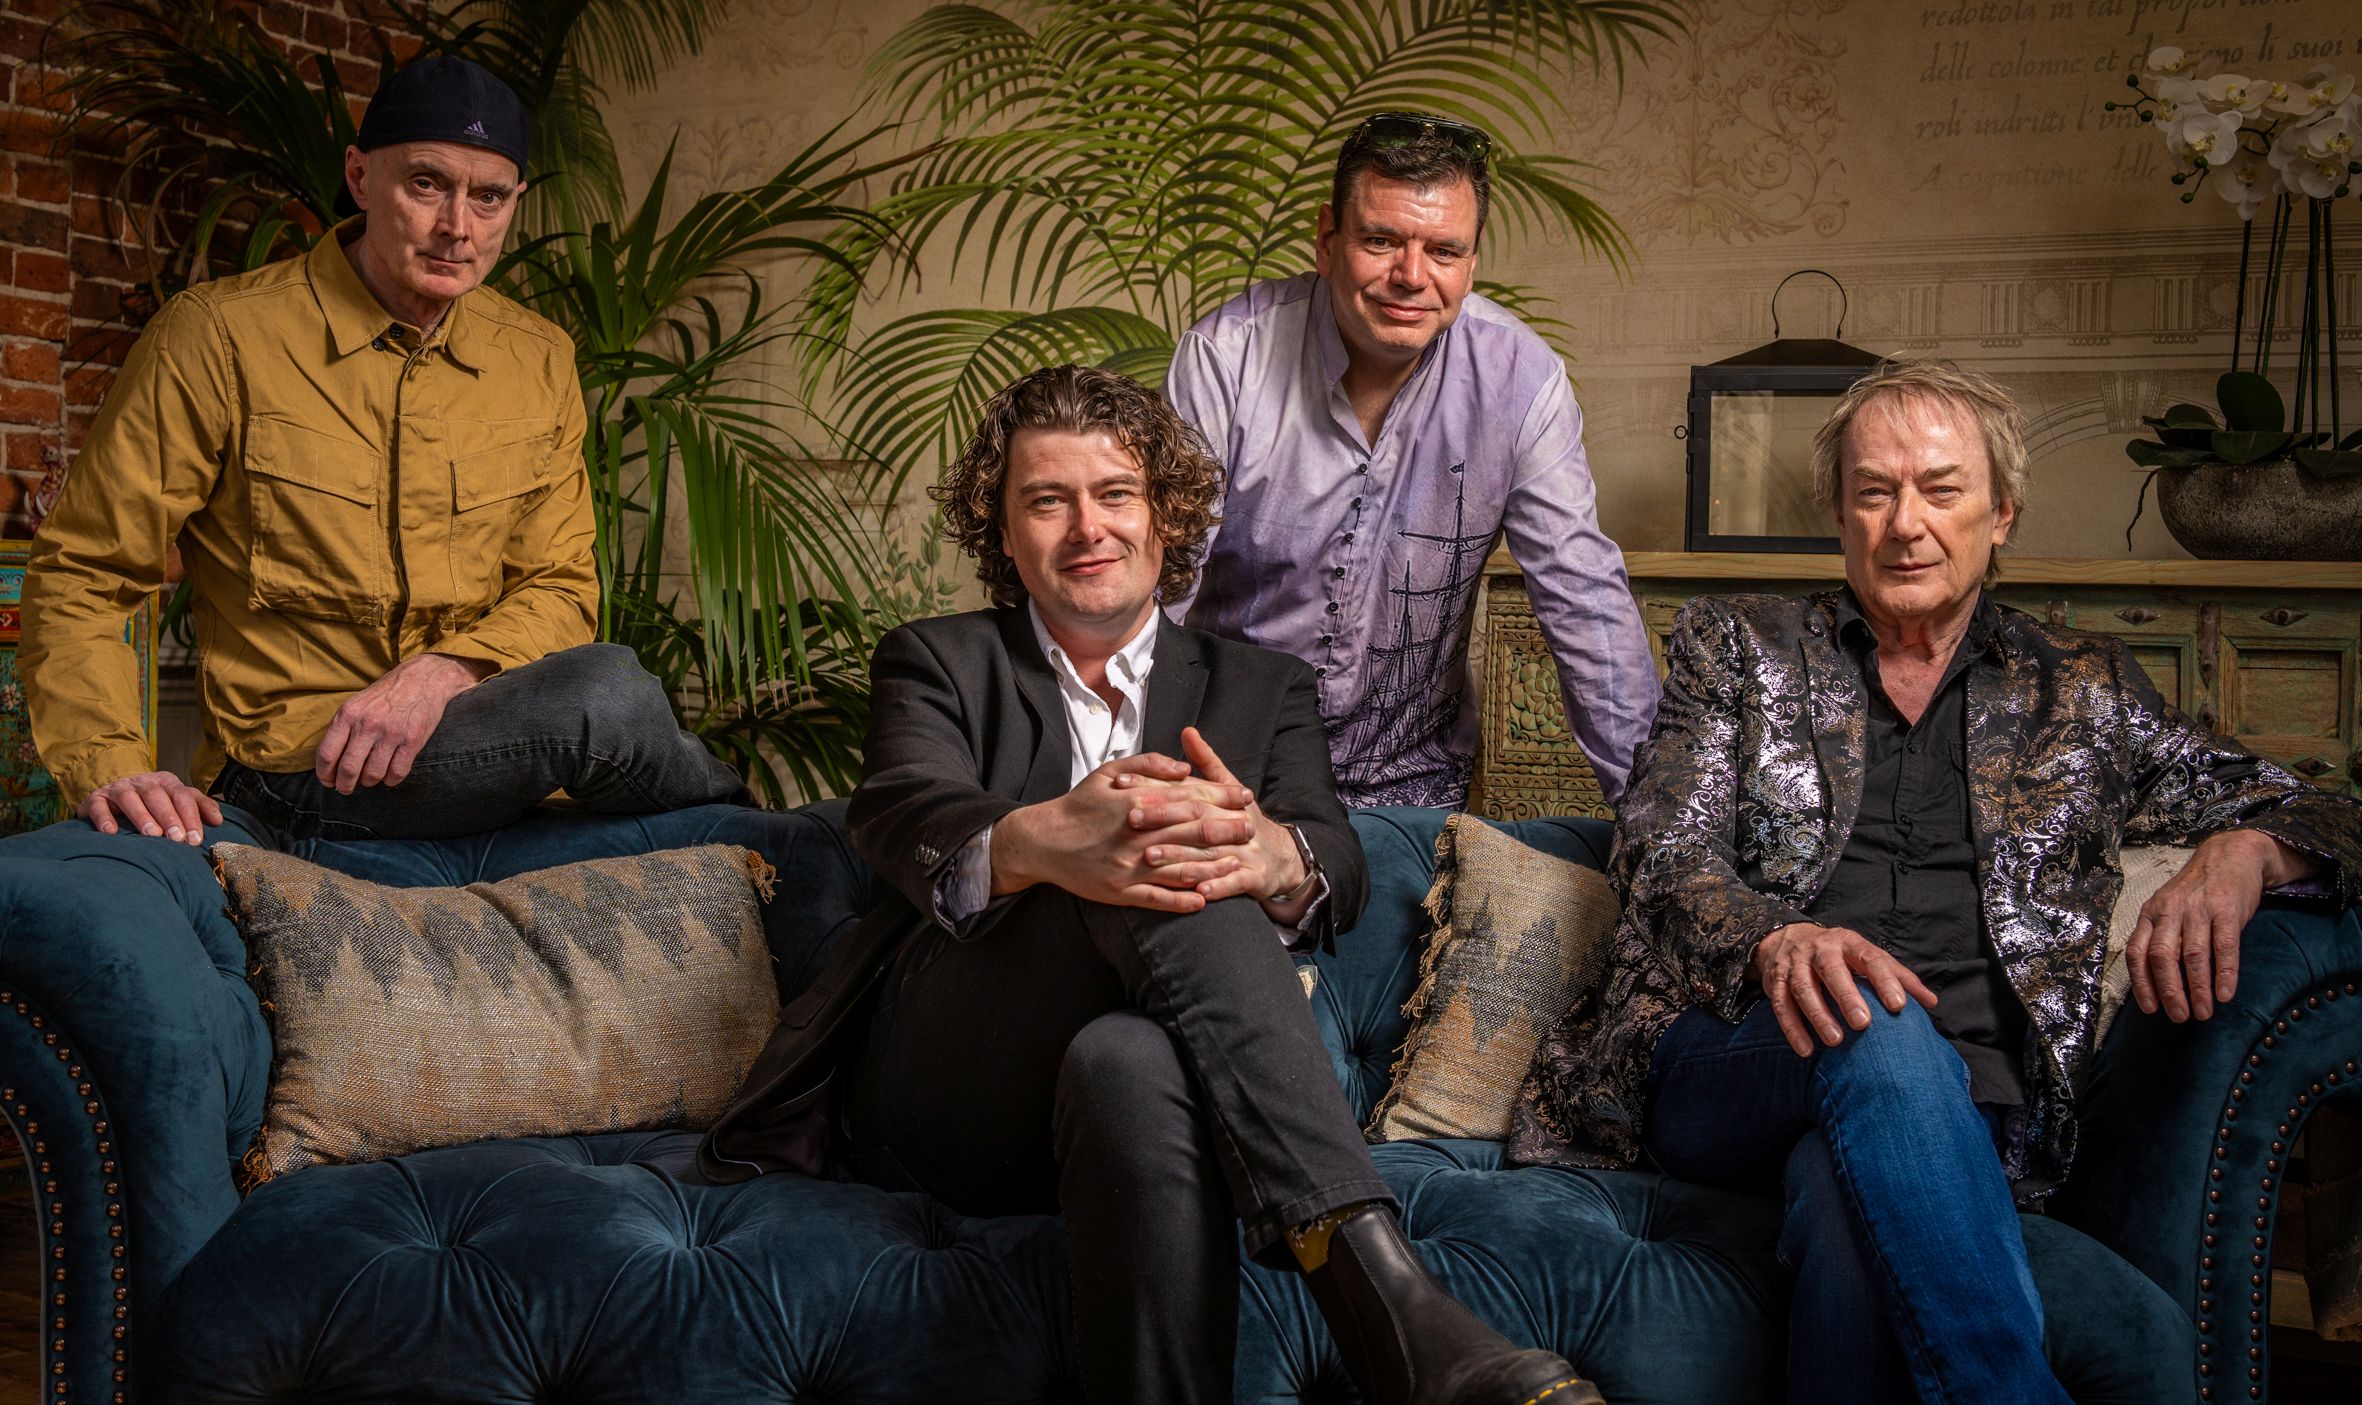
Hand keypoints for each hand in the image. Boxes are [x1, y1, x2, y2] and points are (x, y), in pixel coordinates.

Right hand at [80, 770, 222, 845]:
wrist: (114, 793)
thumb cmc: (154, 802)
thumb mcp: (178, 800)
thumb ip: (199, 807)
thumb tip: (218, 820)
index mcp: (166, 781)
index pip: (182, 796)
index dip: (190, 817)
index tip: (195, 839)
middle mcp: (143, 782)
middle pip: (157, 796)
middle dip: (169, 817)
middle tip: (177, 838)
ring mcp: (118, 788)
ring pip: (130, 798)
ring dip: (141, 816)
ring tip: (152, 835)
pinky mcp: (96, 799)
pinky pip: (98, 806)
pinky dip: (104, 818)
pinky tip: (111, 832)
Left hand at [313, 653, 491, 794]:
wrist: (423, 679)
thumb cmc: (386, 695)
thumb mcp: (357, 704)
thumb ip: (343, 729)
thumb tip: (331, 762)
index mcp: (348, 714)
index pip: (327, 754)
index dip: (325, 774)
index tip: (328, 781)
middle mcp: (367, 724)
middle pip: (348, 769)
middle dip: (344, 785)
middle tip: (346, 789)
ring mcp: (391, 733)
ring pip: (372, 774)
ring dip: (369, 782)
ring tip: (370, 778)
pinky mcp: (412, 740)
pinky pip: (397, 772)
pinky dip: (390, 780)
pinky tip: (389, 775)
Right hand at [992, 752, 1228, 912]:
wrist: (1042, 841)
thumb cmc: (1078, 804)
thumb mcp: (1109, 771)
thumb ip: (1148, 765)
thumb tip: (1184, 769)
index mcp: (1137, 802)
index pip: (1190, 798)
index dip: (1221, 798)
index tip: (1245, 797)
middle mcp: (1137, 834)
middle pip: (1192, 831)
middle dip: (1226, 829)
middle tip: (1252, 829)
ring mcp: (1129, 865)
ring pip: (1180, 867)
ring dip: (1211, 866)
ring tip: (1237, 864)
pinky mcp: (1120, 891)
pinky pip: (1156, 898)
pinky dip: (1180, 900)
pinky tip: (1203, 900)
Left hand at [1128, 728, 1308, 913]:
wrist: (1280, 858)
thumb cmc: (1243, 822)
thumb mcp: (1228, 789)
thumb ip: (1206, 761)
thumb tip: (1188, 731)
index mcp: (1224, 801)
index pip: (1186, 789)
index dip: (1153, 785)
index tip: (1122, 783)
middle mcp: (1234, 824)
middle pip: (1197, 819)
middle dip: (1163, 819)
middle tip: (1131, 820)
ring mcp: (1246, 852)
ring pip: (1210, 853)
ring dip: (1180, 856)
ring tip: (1150, 857)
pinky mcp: (1255, 878)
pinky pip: (1234, 884)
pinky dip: (1217, 886)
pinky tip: (1197, 890)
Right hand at [1749, 922, 1937, 1057]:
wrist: (1785, 938)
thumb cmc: (1838, 954)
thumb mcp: (1867, 956)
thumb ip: (1898, 977)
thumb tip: (1931, 1002)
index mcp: (1848, 943)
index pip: (1869, 958)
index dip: (1884, 981)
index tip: (1898, 1006)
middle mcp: (1819, 950)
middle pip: (1831, 971)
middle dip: (1846, 996)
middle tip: (1863, 1023)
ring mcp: (1795, 965)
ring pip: (1803, 988)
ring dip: (1818, 1015)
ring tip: (1835, 1041)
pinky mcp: (1774, 981)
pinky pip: (1781, 1005)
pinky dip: (1792, 1029)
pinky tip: (1806, 1050)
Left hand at [2127, 829, 2309, 1021]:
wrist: (2230, 855)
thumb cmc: (2196, 891)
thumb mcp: (2168, 908)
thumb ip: (2160, 937)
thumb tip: (2156, 981)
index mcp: (2151, 913)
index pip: (2136, 952)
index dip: (2141, 983)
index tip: (2151, 1009)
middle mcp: (2170, 911)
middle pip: (2162, 957)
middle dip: (2169, 991)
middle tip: (2179, 1017)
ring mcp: (2199, 909)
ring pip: (2193, 955)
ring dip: (2198, 989)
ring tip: (2204, 1012)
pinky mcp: (2227, 909)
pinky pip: (2225, 947)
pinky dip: (2225, 973)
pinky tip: (2226, 994)